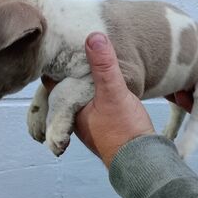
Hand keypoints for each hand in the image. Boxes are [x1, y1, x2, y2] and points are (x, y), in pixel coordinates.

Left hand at [43, 33, 154, 166]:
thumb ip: (104, 66)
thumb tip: (94, 37)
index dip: (55, 60)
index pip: (53, 79)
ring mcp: (90, 120)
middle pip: (67, 85)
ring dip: (84, 78)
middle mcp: (75, 115)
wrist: (143, 160)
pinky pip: (95, 99)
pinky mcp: (105, 122)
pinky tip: (105, 80)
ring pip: (81, 93)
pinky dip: (96, 87)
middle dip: (70, 67)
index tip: (59, 41)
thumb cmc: (124, 132)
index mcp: (70, 108)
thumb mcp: (114, 93)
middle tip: (74, 43)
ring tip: (89, 57)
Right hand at [167, 17, 197, 134]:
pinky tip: (172, 91)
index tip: (173, 49)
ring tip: (163, 76)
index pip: (196, 63)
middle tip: (163, 62)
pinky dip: (180, 100)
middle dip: (176, 72)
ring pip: (184, 92)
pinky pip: (189, 106)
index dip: (186, 58)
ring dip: (174, 85)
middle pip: (187, 78)